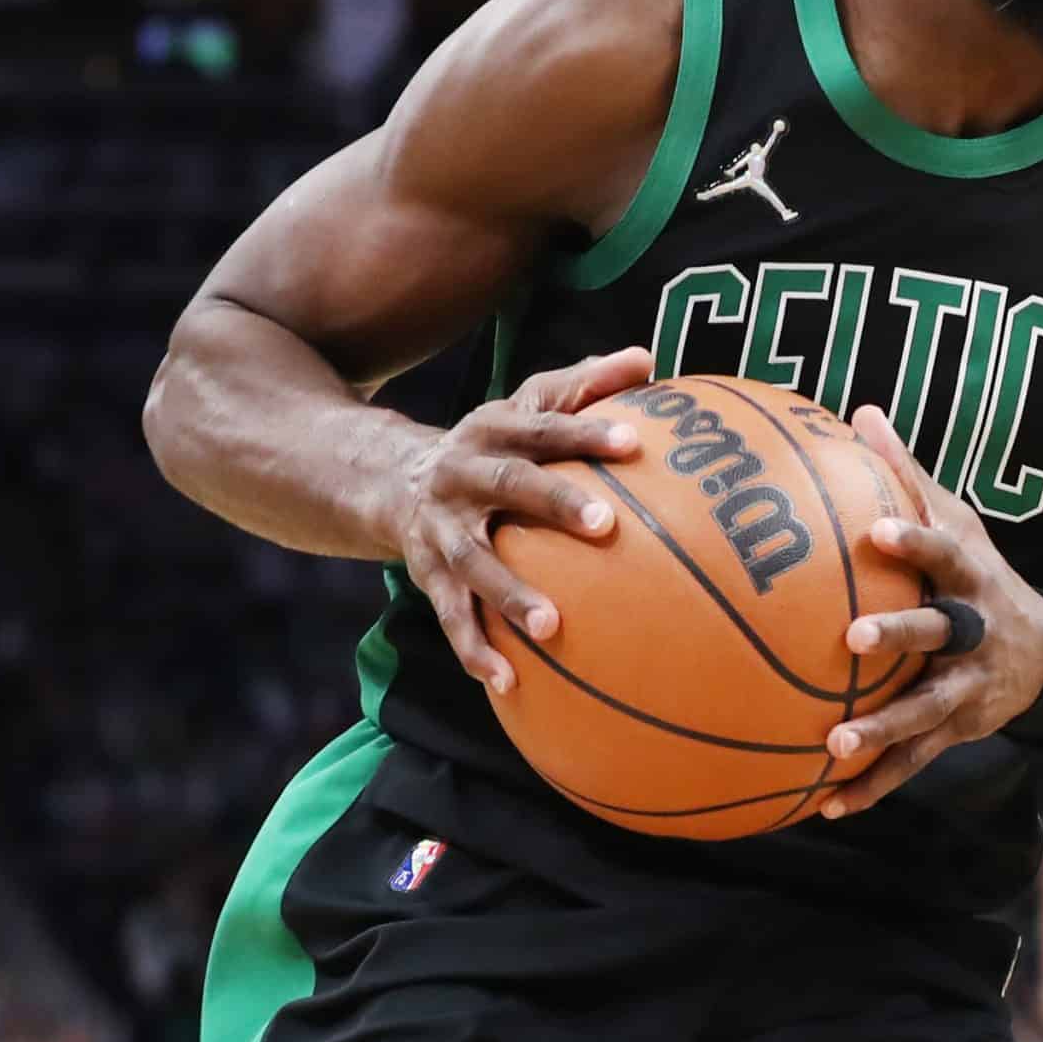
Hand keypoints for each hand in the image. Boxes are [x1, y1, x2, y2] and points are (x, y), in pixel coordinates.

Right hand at [392, 345, 652, 693]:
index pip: (547, 427)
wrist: (392, 479)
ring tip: (553, 627)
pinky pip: (452, 617)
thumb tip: (650, 358)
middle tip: (605, 525)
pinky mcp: (427, 576)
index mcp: (496, 430)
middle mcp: (463, 475)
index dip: (588, 431)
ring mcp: (442, 530)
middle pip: (510, 486)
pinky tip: (510, 683)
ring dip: (510, 595)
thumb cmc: (496, 443)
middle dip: (554, 503)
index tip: (636, 442)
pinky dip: (476, 651)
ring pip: (474, 564)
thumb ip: (586, 382)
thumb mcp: (529, 405)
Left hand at [816, 407, 1042, 819]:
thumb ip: (907, 474)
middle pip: (941, 631)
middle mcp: (974, 632)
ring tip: (834, 742)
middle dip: (901, 635)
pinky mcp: (958, 731)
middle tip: (853, 637)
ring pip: (926, 710)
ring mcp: (968, 686)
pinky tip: (827, 803)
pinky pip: (913, 762)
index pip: (945, 552)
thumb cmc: (978, 575)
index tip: (878, 530)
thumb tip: (859, 409)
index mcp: (971, 577)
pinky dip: (873, 785)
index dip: (917, 541)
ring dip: (882, 728)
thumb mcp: (959, 523)